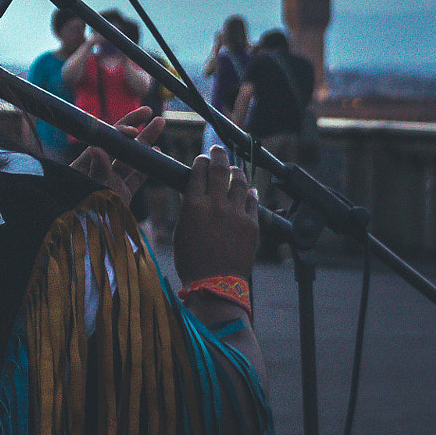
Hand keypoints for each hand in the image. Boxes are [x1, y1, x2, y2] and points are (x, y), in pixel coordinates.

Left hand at [70, 106, 161, 208]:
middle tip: (153, 114)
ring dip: (147, 143)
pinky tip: (158, 152)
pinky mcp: (121, 195)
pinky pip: (136, 177)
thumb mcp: (87, 187)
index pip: (106, 139)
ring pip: (132, 159)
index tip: (135, 128)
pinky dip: (147, 166)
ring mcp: (112, 182)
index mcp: (88, 162)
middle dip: (138, 129)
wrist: (79, 237)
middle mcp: (100, 169)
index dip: (121, 129)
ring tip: (160, 125)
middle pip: (122, 145)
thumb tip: (96, 147)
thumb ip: (96, 169)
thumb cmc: (76, 209)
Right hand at [173, 146, 258, 285]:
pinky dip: (251, 193)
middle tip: (218, 150)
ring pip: (240, 182)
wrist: (216, 284)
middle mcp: (216, 205)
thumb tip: (191, 193)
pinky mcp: (252, 225)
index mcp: (194, 206)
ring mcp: (237, 214)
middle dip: (219, 155)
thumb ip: (188, 209)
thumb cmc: (192, 261)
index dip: (200, 161)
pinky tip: (250, 190)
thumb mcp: (181, 232)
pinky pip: (253, 202)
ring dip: (236, 172)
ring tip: (234, 169)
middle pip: (220, 170)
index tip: (201, 159)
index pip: (198, 172)